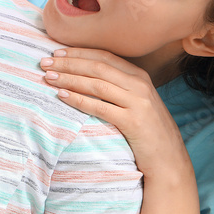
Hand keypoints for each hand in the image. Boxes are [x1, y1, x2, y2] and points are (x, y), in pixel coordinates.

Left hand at [41, 48, 191, 178]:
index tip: (57, 52)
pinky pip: (100, 107)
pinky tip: (62, 96)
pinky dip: (79, 100)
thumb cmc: (148, 131)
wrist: (169, 161)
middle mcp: (140, 85)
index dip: (79, 52)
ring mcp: (138, 103)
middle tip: (45, 62)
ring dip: (69, 78)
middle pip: (97, 67)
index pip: (104, 56)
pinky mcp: (133, 122)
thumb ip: (118, 86)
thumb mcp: (137, 101)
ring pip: (96, 84)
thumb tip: (84, 75)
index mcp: (139, 76)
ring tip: (49, 77)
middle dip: (68, 62)